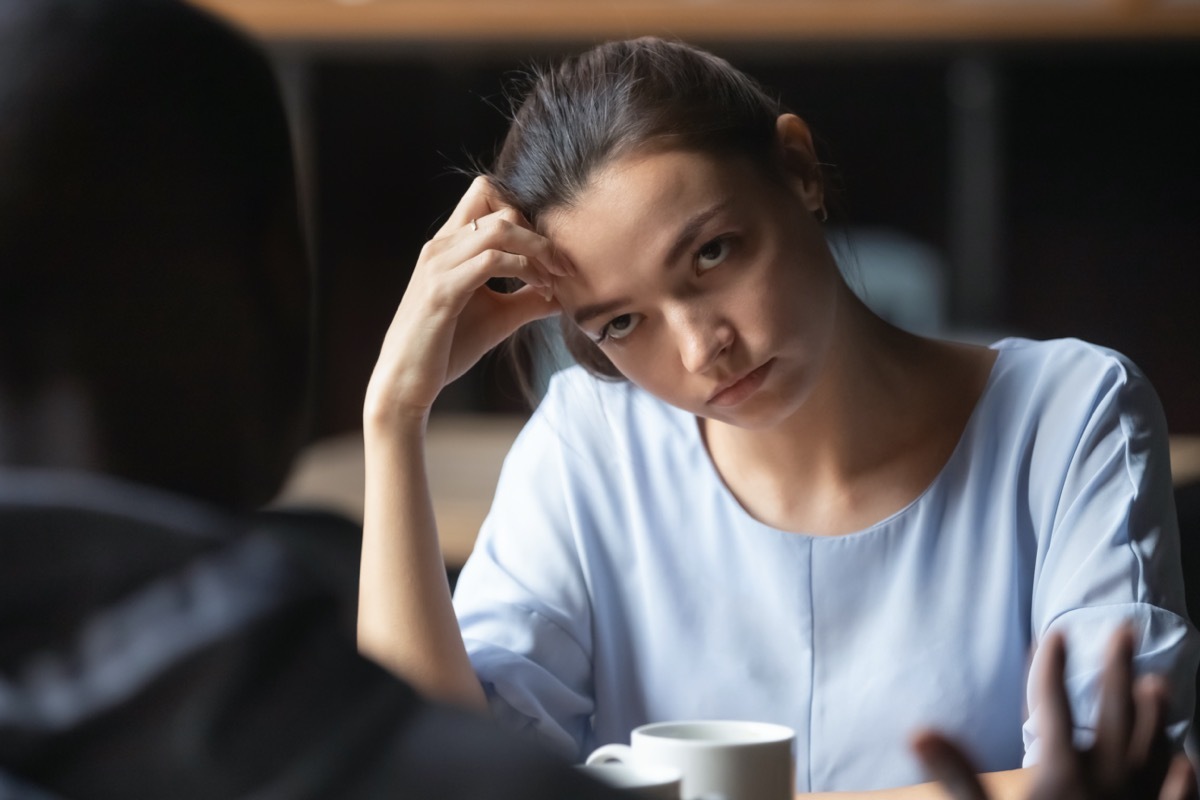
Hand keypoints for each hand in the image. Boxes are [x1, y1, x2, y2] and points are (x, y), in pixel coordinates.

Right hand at [364, 176, 569, 425]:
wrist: (405, 381)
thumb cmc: (446, 349)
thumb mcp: (498, 317)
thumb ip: (528, 300)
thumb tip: (566, 294)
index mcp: (449, 245)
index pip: (486, 193)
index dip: (525, 214)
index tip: (548, 251)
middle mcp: (441, 245)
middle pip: (499, 205)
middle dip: (539, 232)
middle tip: (563, 266)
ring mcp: (439, 264)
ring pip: (500, 227)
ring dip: (538, 249)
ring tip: (556, 277)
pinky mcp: (443, 290)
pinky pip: (492, 260)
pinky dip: (525, 270)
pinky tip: (539, 291)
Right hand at [911, 627, 1197, 799]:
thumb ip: (954, 775)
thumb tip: (916, 731)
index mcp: (1061, 775)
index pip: (1054, 708)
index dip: (1052, 668)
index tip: (1055, 635)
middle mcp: (1104, 784)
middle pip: (1114, 716)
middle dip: (1114, 669)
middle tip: (1121, 630)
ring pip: (1151, 750)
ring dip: (1154, 714)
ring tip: (1155, 681)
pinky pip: (1172, 798)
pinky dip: (1180, 776)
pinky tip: (1187, 761)